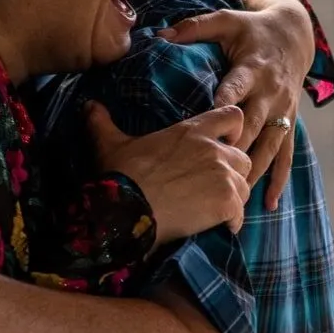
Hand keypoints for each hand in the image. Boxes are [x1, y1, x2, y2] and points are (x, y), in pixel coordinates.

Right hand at [87, 101, 251, 240]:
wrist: (127, 211)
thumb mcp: (111, 144)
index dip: (233, 130)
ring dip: (234, 198)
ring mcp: (223, 177)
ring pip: (245, 186)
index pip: (233, 116)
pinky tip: (220, 227)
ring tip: (217, 210)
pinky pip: (240, 213)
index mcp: (193, 131)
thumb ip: (103, 122)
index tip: (224, 144)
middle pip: (243, 157)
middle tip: (217, 186)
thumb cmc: (121, 175)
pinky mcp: (226, 203)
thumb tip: (89, 105)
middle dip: (234, 172)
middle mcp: (214, 150)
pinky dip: (232, 222)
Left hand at [159, 0, 312, 209]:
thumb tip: (160, 34)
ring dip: (255, 172)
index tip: (212, 121)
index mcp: (252, 69)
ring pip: (270, 146)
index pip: (236, 87)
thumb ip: (194, 27)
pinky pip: (286, 156)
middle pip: (254, 125)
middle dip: (237, 148)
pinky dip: (279, 180)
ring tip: (238, 199)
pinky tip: (268, 204)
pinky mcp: (289, 124)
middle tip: (217, 173)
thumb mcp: (226, 21)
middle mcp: (270, 93)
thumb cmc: (251, 30)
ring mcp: (282, 112)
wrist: (294, 36)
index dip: (225, 104)